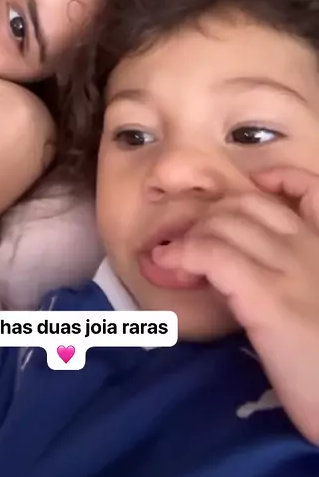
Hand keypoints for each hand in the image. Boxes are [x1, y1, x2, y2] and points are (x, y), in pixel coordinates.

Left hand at [153, 168, 318, 442]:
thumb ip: (302, 281)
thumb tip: (255, 272)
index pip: (310, 188)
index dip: (275, 180)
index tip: (251, 191)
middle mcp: (313, 248)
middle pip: (248, 203)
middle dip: (212, 214)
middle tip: (194, 242)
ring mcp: (289, 268)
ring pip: (224, 222)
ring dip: (191, 234)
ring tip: (175, 257)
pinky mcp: (266, 296)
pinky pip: (212, 253)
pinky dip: (184, 253)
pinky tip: (172, 265)